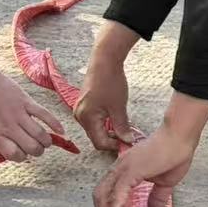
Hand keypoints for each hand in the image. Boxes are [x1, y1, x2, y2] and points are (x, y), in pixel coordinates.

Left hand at [0, 55, 65, 161]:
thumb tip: (13, 153)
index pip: (15, 155)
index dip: (22, 157)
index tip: (23, 153)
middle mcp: (8, 127)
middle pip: (31, 147)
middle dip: (37, 151)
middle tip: (37, 148)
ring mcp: (18, 114)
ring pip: (40, 134)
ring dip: (46, 141)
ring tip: (45, 141)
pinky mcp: (27, 102)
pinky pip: (44, 115)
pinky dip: (55, 124)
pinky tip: (61, 131)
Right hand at [75, 36, 134, 152]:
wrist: (104, 60)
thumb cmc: (111, 81)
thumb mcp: (119, 107)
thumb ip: (122, 127)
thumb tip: (128, 141)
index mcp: (86, 118)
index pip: (99, 143)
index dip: (114, 146)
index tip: (128, 143)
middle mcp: (79, 116)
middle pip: (96, 137)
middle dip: (111, 139)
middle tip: (127, 136)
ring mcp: (80, 110)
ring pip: (95, 129)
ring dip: (108, 131)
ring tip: (123, 127)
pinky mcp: (84, 105)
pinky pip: (93, 121)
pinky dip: (104, 123)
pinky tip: (115, 119)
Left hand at [93, 94, 207, 206]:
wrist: (180, 137)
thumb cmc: (174, 154)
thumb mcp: (165, 182)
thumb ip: (157, 196)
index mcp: (125, 169)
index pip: (107, 189)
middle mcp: (119, 167)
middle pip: (99, 193)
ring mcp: (123, 168)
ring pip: (103, 194)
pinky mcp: (131, 171)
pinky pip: (117, 195)